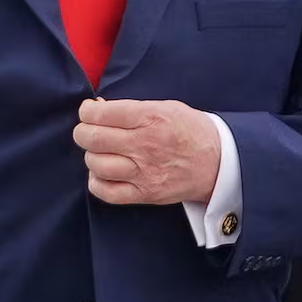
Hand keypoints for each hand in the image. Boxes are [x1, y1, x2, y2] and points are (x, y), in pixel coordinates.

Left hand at [73, 98, 220, 205]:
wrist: (219, 162)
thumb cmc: (190, 130)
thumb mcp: (166, 107)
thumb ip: (132, 108)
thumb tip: (99, 109)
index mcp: (150, 118)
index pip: (101, 114)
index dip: (87, 112)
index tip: (89, 112)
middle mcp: (144, 145)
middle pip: (93, 138)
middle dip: (82, 132)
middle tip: (87, 131)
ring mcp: (144, 172)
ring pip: (96, 164)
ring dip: (91, 156)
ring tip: (100, 152)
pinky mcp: (145, 194)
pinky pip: (106, 192)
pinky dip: (96, 182)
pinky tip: (102, 173)